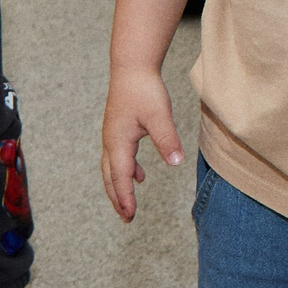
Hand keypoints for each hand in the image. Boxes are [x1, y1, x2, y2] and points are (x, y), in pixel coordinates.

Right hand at [99, 67, 183, 221]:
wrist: (131, 68)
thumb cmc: (144, 90)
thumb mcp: (159, 116)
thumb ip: (167, 139)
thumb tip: (176, 162)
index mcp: (119, 142)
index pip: (121, 177)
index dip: (126, 198)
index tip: (131, 215)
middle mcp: (111, 142)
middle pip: (111, 178)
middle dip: (118, 199)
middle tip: (126, 218)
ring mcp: (112, 137)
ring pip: (112, 169)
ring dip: (119, 187)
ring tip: (128, 205)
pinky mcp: (118, 131)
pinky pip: (119, 158)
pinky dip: (126, 171)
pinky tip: (139, 175)